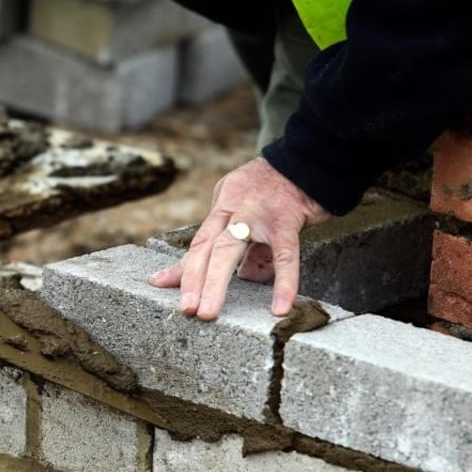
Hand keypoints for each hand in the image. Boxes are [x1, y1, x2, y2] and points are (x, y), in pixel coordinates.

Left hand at [149, 156, 329, 319]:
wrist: (310, 160)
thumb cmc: (280, 187)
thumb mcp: (249, 204)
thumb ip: (243, 237)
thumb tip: (242, 276)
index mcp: (224, 204)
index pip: (199, 241)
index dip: (182, 266)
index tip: (161, 285)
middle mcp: (234, 207)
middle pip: (206, 245)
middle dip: (192, 279)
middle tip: (187, 309)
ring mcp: (258, 213)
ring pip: (229, 248)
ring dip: (215, 282)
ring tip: (208, 311)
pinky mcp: (287, 219)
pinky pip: (285, 255)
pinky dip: (283, 283)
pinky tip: (280, 307)